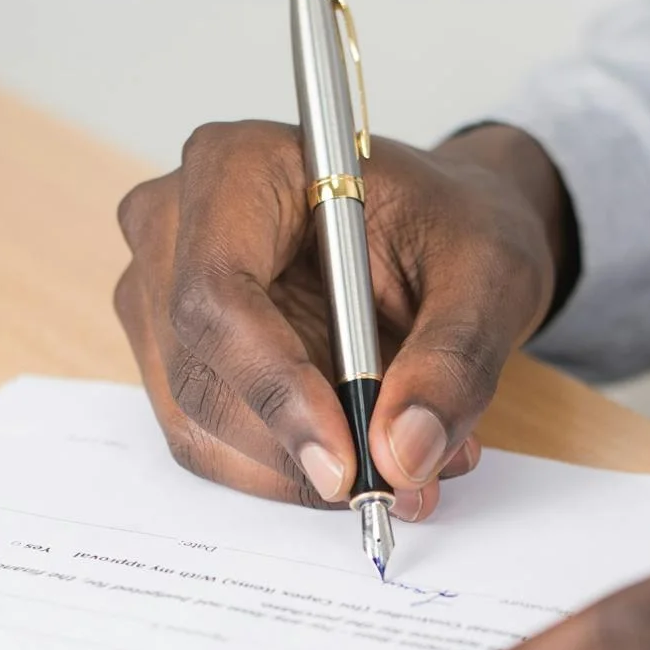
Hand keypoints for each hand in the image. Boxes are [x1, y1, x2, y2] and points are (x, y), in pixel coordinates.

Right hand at [113, 122, 569, 519]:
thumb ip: (452, 362)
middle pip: (200, 371)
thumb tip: (402, 454)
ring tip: (403, 464)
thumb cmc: (453, 227)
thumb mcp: (489, 278)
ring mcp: (160, 295)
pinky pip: (211, 442)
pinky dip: (286, 470)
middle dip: (295, 448)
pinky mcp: (175, 356)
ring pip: (198, 423)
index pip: (217, 293)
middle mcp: (173, 226)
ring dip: (297, 470)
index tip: (345, 462)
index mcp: (239, 166)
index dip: (275, 388)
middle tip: (397, 483)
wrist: (439, 234)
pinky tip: (361, 453)